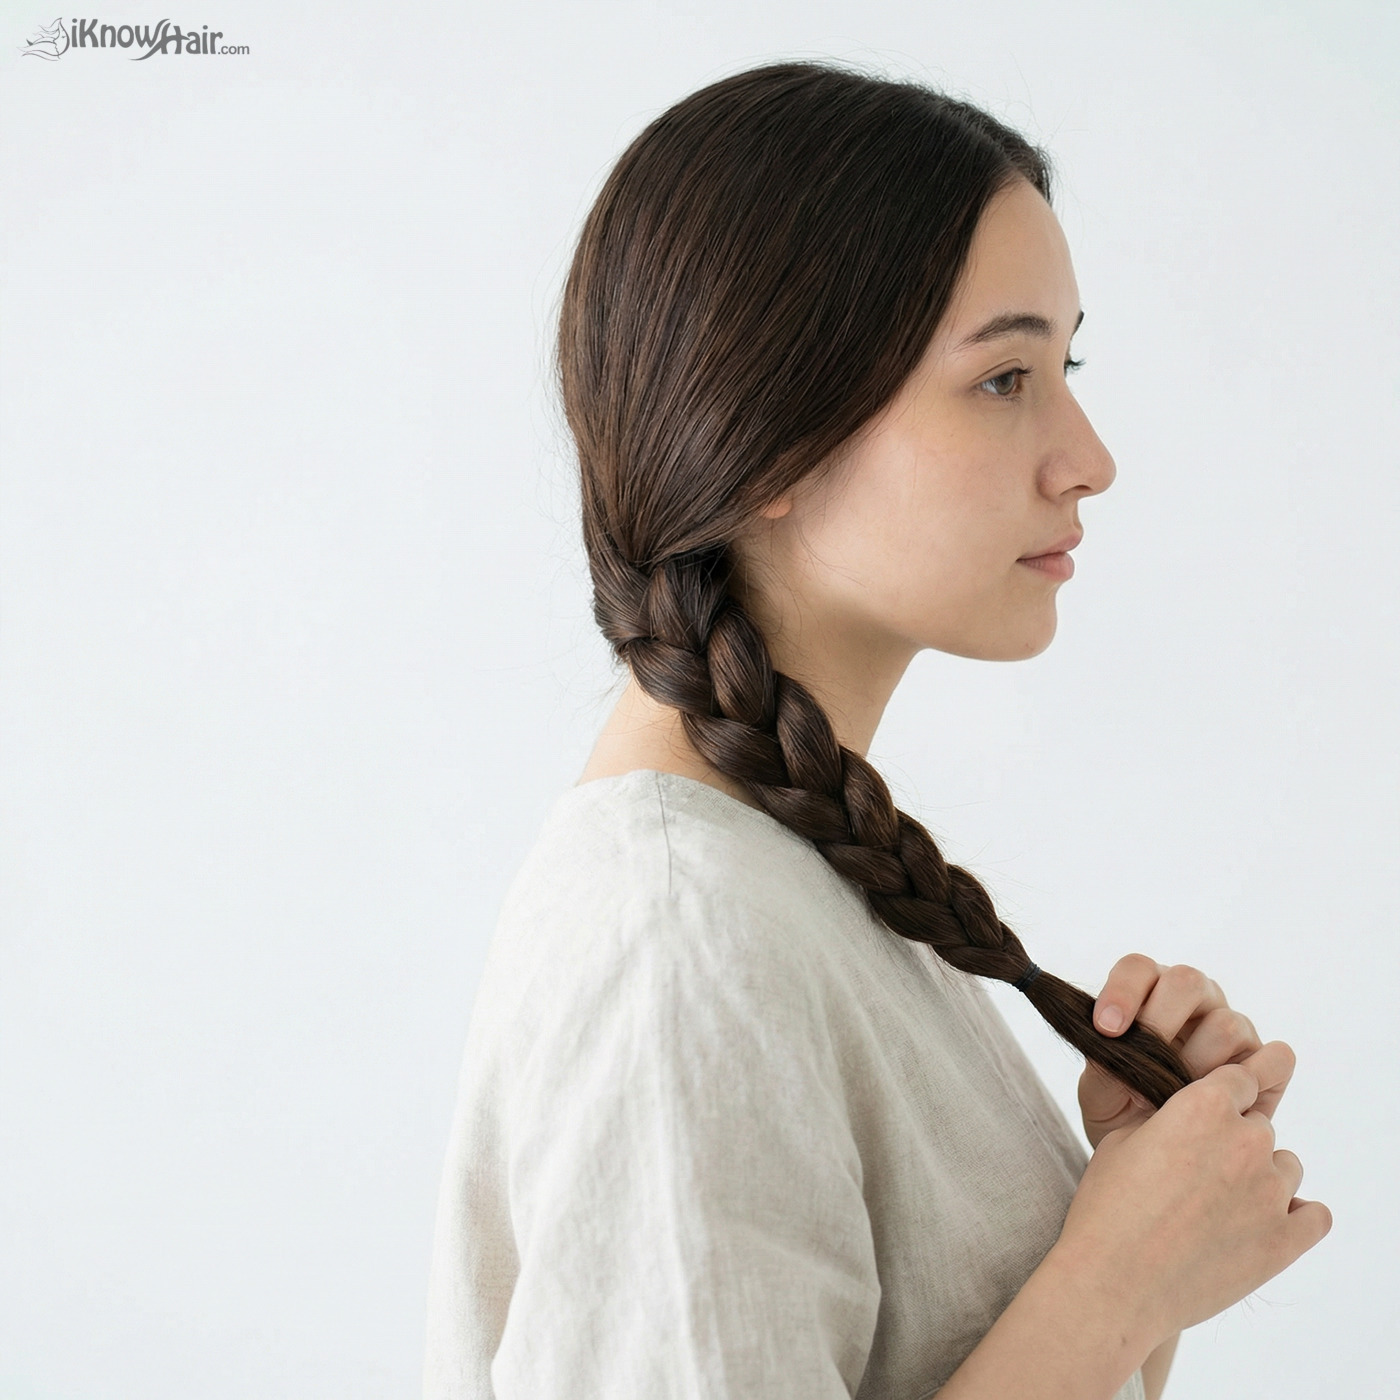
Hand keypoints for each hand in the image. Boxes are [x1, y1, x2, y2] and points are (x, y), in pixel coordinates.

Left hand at [1077, 954, 1292, 1150]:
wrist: (1157, 1157)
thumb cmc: (1121, 1112)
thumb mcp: (1099, 1093)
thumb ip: (1104, 1067)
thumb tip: (1114, 1050)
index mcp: (1149, 993)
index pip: (1138, 969)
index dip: (1122, 992)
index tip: (1105, 1028)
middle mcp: (1193, 1001)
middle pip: (1186, 982)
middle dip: (1160, 1020)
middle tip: (1143, 1059)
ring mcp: (1231, 1027)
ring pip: (1225, 1024)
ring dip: (1198, 1065)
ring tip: (1175, 1099)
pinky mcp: (1264, 1062)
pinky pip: (1276, 1057)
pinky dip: (1251, 1080)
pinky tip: (1221, 1105)